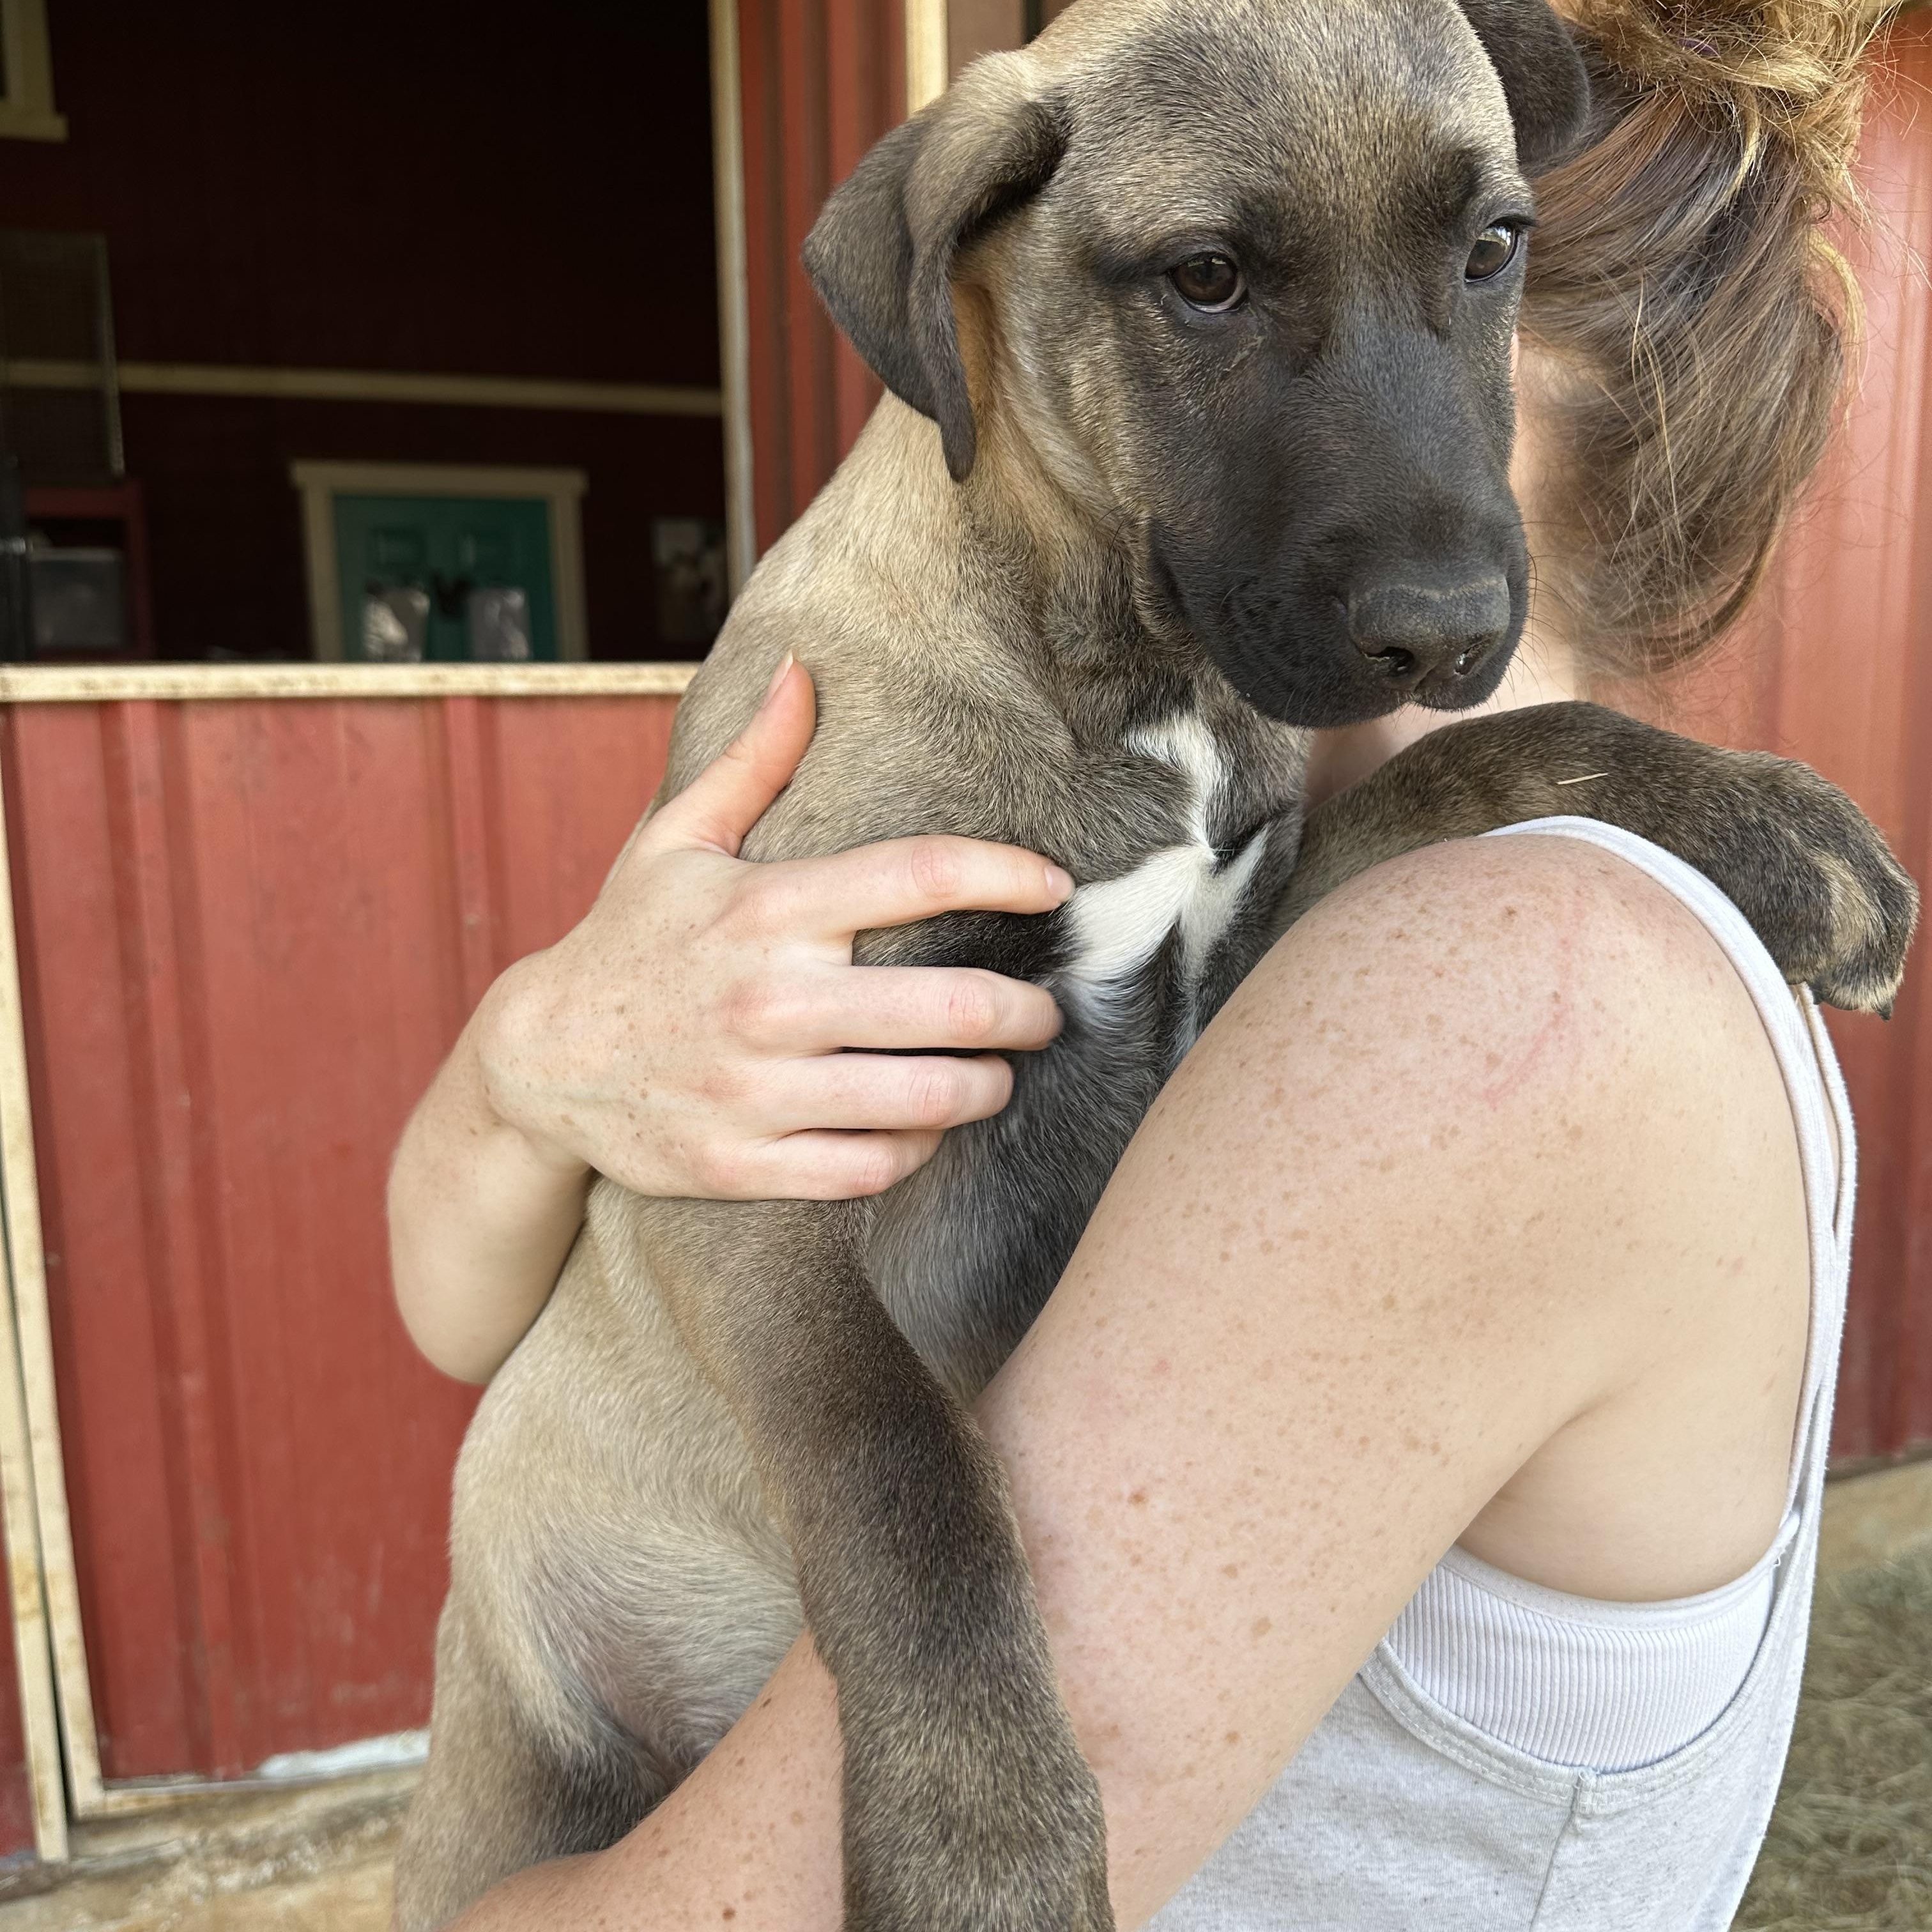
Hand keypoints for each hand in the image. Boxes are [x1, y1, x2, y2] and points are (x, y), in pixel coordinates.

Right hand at [475, 658, 1072, 1199]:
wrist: (538, 1062)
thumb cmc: (629, 941)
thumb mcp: (675, 841)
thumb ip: (752, 764)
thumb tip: (804, 670)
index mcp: (768, 908)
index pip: (920, 874)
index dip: (1008, 875)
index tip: (1056, 887)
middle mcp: (771, 998)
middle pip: (953, 1005)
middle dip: (1027, 1013)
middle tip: (1046, 1014)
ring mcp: (757, 1088)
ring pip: (926, 1097)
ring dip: (987, 1086)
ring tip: (1000, 1074)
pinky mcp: (744, 1162)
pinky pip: (871, 1166)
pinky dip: (917, 1149)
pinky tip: (925, 1128)